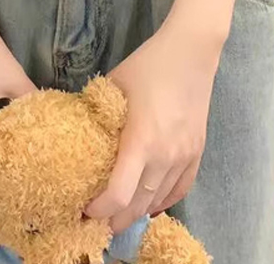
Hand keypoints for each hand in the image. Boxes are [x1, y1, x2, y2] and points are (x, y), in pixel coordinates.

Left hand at [84, 18, 223, 232]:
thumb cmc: (148, 65)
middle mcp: (165, 155)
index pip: (119, 194)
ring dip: (137, 212)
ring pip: (158, 201)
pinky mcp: (197, 152)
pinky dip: (163, 202)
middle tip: (96, 220)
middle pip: (138, 206)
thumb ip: (97, 113)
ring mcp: (184, 156)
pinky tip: (149, 205)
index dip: (99, 209)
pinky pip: (180, 190)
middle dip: (115, 219)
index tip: (84, 208)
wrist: (191, 53)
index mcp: (141, 140)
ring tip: (118, 213)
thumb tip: (77, 129)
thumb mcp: (113, 85)